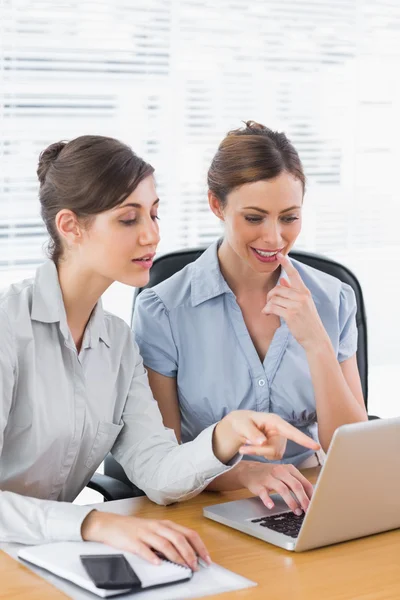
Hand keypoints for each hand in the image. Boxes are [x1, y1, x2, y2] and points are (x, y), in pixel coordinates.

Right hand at [81, 512, 210, 570]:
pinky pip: (144, 549)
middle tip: (197, 566)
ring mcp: (145, 533)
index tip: (207, 558)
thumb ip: (169, 538)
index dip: (199, 546)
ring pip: (165, 544)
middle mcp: (157, 527)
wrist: (110, 524)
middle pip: (179, 538)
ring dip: (176, 557)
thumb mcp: (154, 530)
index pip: (188, 533)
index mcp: (165, 524)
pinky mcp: (133, 541)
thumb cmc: (133, 528)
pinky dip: (152, 557)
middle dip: (190, 553)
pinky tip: (157, 564)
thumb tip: (187, 553)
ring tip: (184, 567)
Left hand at [213, 410, 319, 463]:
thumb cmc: (242, 422)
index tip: (316, 447)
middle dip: (258, 451)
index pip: (291, 431)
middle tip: (242, 448)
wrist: (240, 426)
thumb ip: (252, 433)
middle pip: (275, 448)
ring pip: (273, 454)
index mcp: (275, 421)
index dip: (304, 440)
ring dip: (258, 452)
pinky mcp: (277, 448)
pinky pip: (271, 457)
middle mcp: (281, 430)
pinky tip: (254, 446)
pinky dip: (260, 454)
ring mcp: (280, 440)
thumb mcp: (242, 425)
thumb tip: (263, 443)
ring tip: (246, 444)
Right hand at [239, 462, 313, 513]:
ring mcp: (269, 477)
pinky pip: (264, 493)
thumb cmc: (271, 474)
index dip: (311, 495)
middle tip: (308, 511)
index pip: (304, 482)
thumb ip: (296, 483)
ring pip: (283, 489)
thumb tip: (311, 498)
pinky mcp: (258, 485)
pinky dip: (268, 500)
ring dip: (291, 502)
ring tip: (296, 512)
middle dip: (304, 500)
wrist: (249, 470)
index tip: (316, 505)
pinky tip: (272, 506)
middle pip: (296, 485)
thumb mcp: (285, 474)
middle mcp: (280, 471)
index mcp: (289, 469)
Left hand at [262, 252, 328, 350]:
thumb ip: (293, 292)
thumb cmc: (308, 322)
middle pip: (278, 288)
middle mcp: (302, 296)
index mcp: (305, 292)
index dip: (286, 264)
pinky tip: (267, 314)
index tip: (279, 255)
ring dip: (268, 305)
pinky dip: (267, 310)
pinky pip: (272, 307)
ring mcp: (297, 305)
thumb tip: (283, 281)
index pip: (295, 274)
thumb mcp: (304, 304)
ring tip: (268, 311)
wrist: (315, 338)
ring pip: (274, 298)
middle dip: (270, 296)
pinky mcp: (291, 314)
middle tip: (268, 304)